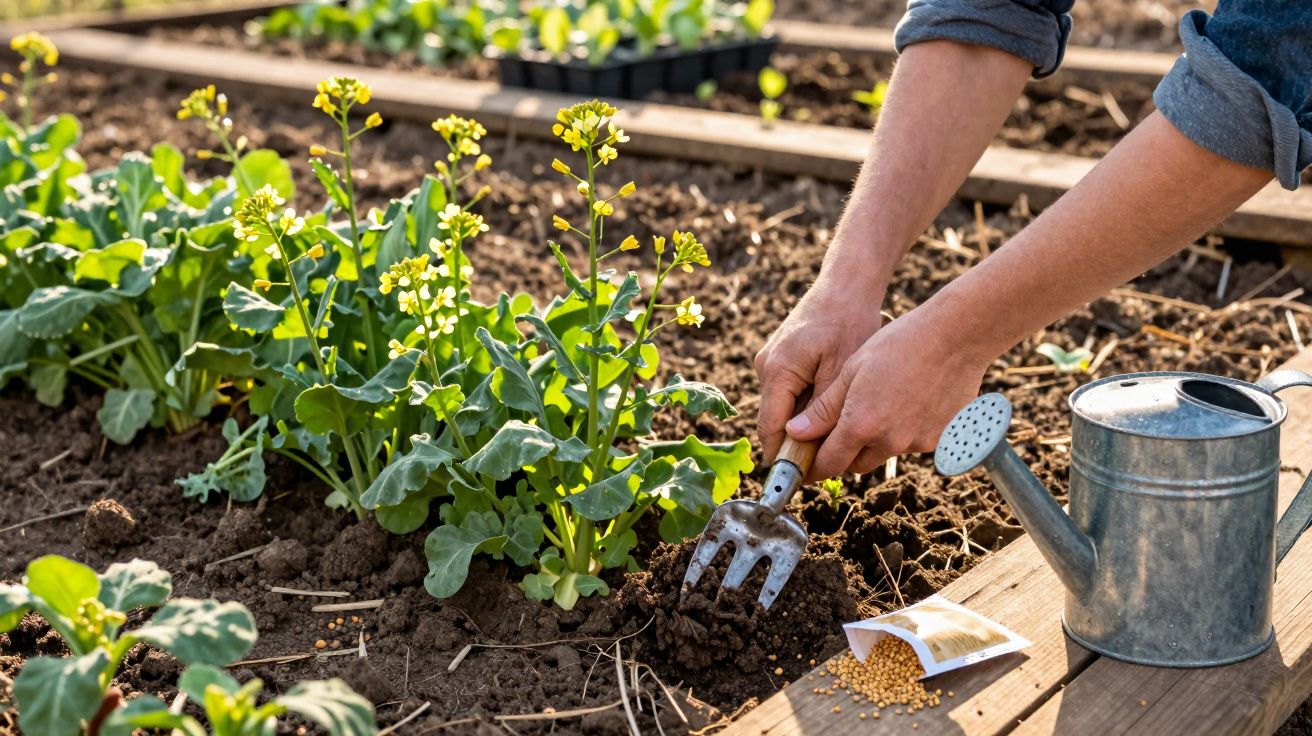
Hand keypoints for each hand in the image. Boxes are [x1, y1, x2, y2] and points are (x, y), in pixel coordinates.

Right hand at [754, 277, 884, 461]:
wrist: (847, 283)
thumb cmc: (849, 321)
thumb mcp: (843, 370)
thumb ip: (823, 411)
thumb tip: (809, 448)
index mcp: (776, 371)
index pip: (770, 429)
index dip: (784, 458)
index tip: (803, 480)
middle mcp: (766, 367)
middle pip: (775, 421)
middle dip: (798, 442)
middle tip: (830, 460)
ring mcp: (770, 360)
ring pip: (783, 407)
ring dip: (805, 423)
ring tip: (836, 432)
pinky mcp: (780, 357)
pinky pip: (788, 392)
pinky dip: (806, 404)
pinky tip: (832, 406)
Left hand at [782, 306, 989, 481]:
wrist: (956, 336)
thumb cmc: (899, 344)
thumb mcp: (852, 371)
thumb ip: (823, 409)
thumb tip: (795, 433)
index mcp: (861, 425)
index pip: (829, 463)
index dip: (814, 468)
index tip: (806, 467)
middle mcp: (890, 442)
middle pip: (856, 464)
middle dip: (844, 454)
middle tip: (840, 433)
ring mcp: (918, 443)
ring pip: (885, 453)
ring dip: (877, 440)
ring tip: (883, 404)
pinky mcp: (941, 440)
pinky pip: (913, 444)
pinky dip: (906, 431)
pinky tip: (911, 403)